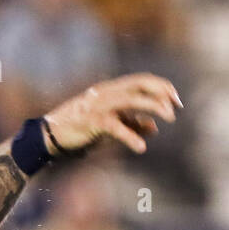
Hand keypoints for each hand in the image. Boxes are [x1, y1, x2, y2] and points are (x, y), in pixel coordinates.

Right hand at [46, 74, 182, 155]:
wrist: (51, 136)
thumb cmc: (81, 130)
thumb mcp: (111, 125)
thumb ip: (133, 124)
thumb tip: (155, 127)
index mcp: (112, 90)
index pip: (142, 81)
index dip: (162, 87)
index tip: (177, 100)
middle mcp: (107, 92)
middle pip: (140, 84)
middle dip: (162, 92)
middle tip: (177, 107)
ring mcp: (99, 105)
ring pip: (132, 99)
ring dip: (154, 106)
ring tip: (169, 119)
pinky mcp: (92, 121)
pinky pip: (116, 127)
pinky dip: (130, 136)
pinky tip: (141, 148)